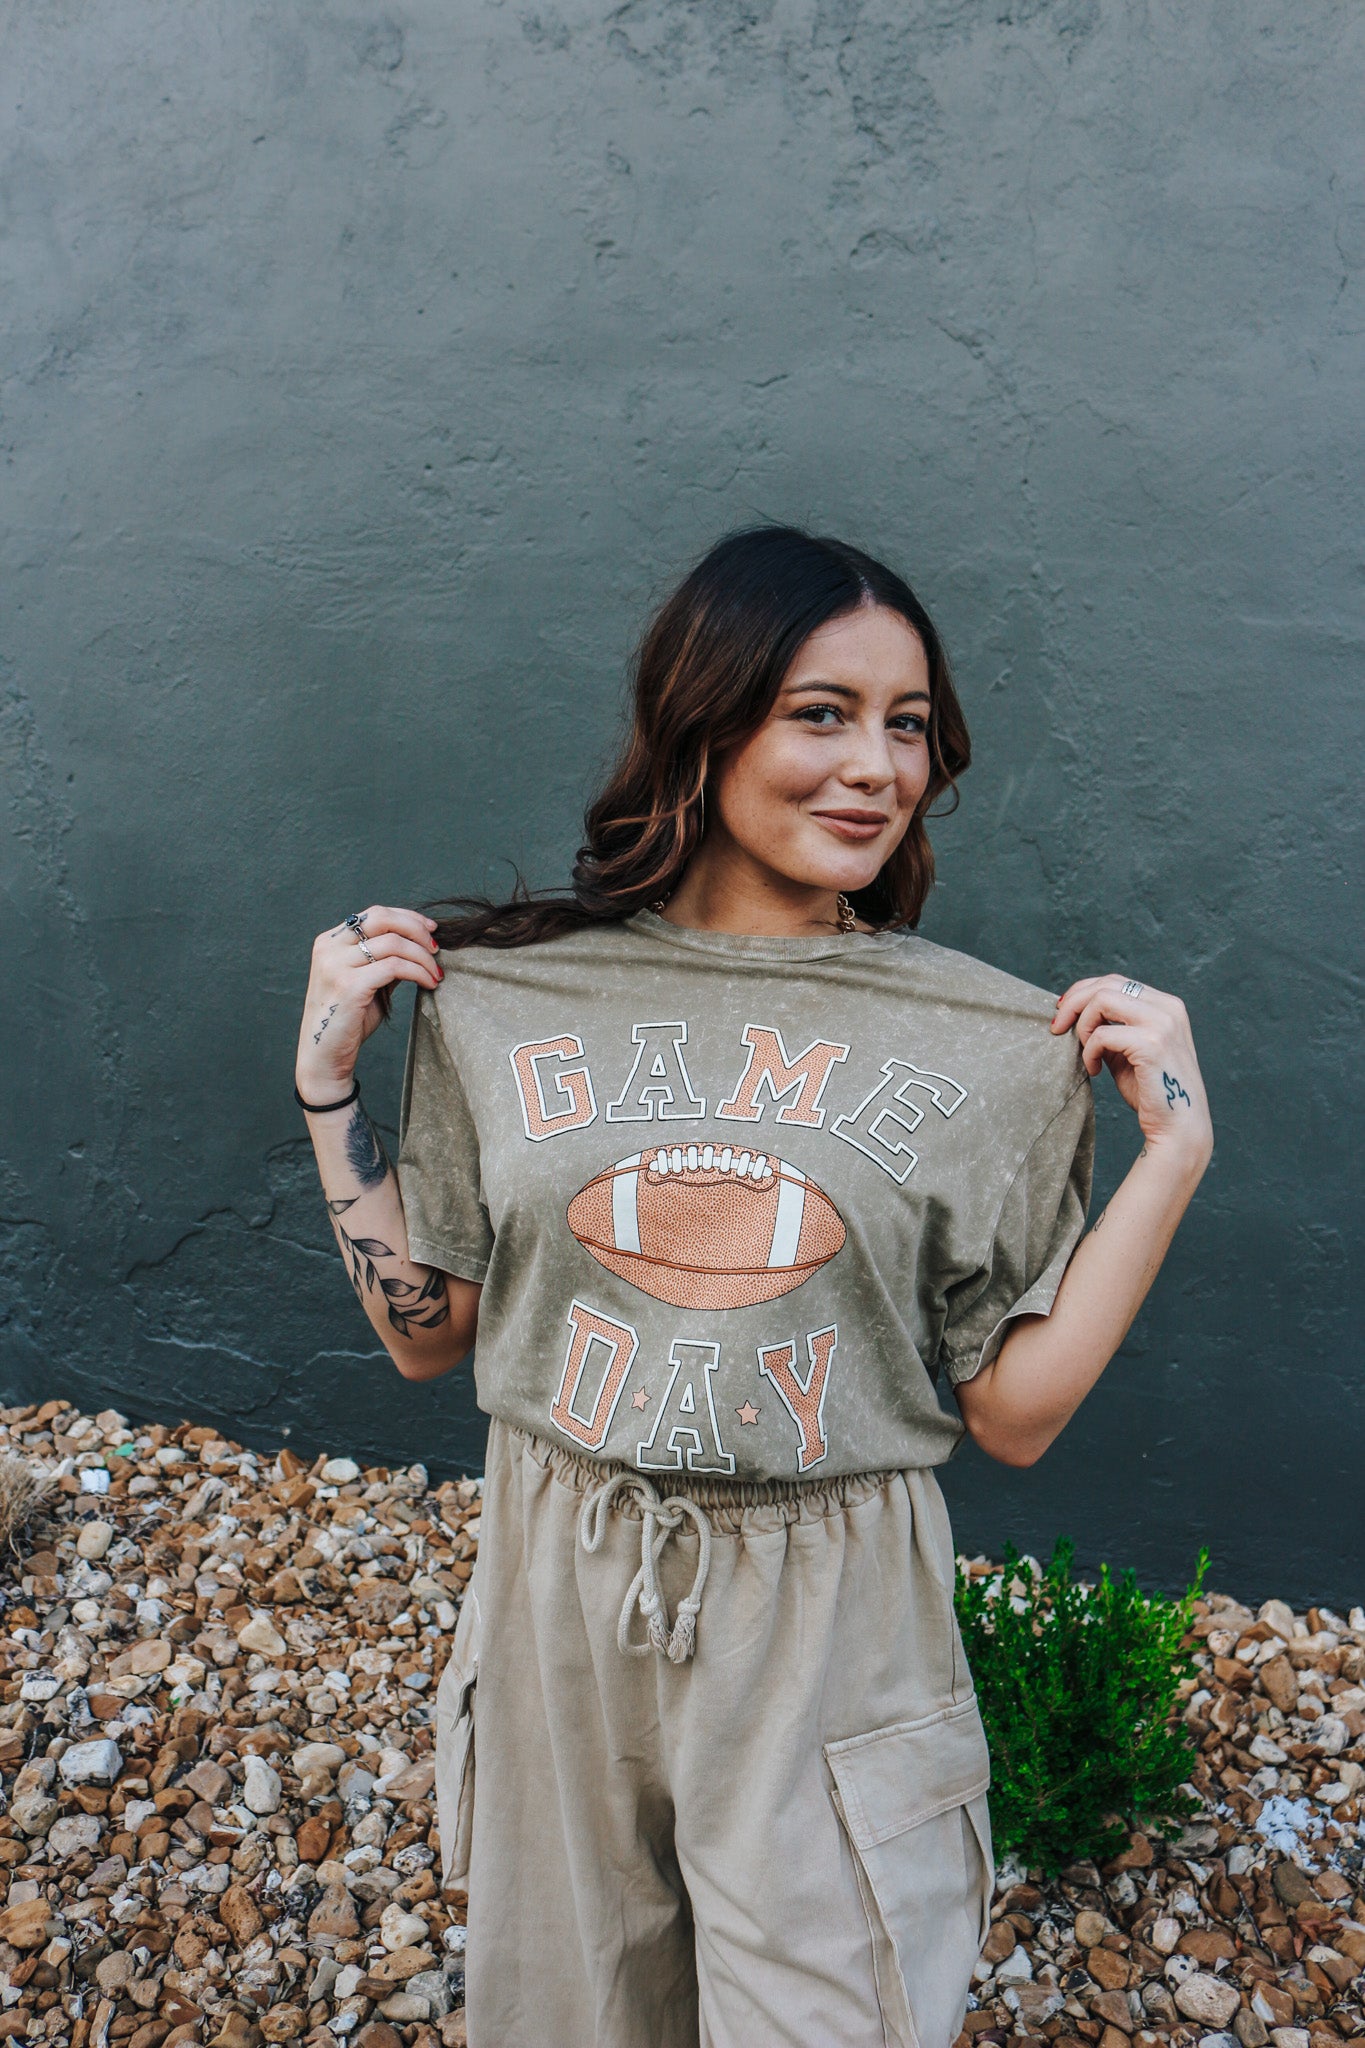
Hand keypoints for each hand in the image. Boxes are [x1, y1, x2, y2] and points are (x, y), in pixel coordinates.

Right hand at [296, 905, 441, 1097]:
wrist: (324, 1058)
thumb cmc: (347, 1022)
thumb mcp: (366, 983)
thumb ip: (385, 961)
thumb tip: (420, 945)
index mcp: (329, 942)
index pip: (374, 914)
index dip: (407, 918)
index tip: (431, 931)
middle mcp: (329, 949)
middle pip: (382, 918)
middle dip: (416, 930)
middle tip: (436, 949)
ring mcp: (336, 966)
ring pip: (393, 943)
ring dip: (423, 957)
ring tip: (436, 974)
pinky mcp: (349, 986)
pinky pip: (395, 967)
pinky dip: (418, 972)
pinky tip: (429, 984)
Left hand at [1052, 973, 1212, 1169]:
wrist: (1179, 1129)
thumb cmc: (1152, 1093)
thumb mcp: (1128, 1052)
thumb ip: (1110, 1029)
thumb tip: (1073, 1013)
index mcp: (1166, 1005)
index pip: (1115, 981)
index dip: (1082, 992)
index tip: (1062, 1012)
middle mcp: (1168, 1008)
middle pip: (1105, 985)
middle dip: (1073, 1003)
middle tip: (1056, 1027)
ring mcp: (1163, 1023)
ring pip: (1102, 1000)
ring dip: (1082, 1025)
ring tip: (1084, 1052)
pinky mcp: (1152, 1044)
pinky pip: (1102, 1035)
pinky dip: (1089, 1051)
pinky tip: (1095, 1070)